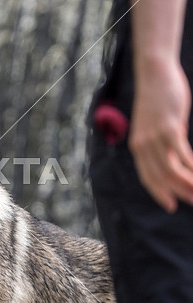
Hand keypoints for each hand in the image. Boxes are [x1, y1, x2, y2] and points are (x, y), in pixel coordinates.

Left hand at [129, 60, 192, 211]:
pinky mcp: (169, 129)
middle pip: (159, 178)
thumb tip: (176, 155)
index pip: (147, 177)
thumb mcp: (154, 125)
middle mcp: (142, 145)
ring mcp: (155, 138)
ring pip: (171, 170)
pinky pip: (182, 154)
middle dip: (176, 193)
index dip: (158, 193)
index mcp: (137, 146)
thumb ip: (162, 142)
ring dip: (187, 184)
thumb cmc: (156, 100)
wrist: (154, 75)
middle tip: (192, 203)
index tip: (170, 205)